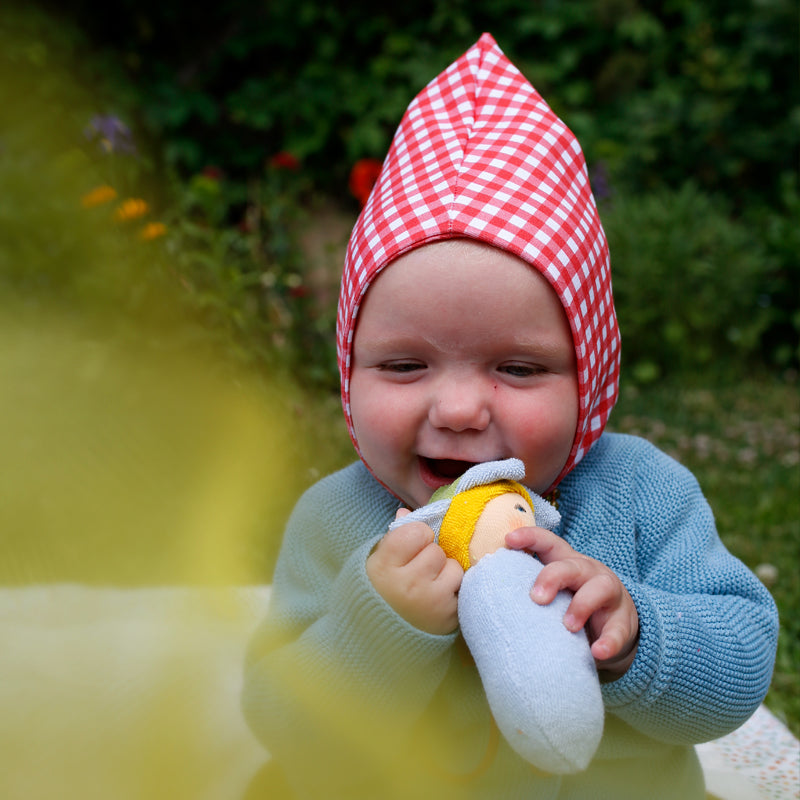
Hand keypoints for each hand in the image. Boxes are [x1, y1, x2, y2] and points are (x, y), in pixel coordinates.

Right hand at [367, 509, 462, 634]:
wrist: (383, 635)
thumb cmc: (382, 589)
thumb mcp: (379, 561)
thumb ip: (395, 535)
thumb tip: (406, 511)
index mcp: (385, 566)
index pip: (417, 531)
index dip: (416, 537)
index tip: (408, 549)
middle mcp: (407, 584)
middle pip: (436, 549)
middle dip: (430, 555)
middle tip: (418, 570)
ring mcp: (430, 602)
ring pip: (452, 567)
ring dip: (445, 572)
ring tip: (430, 584)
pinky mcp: (449, 617)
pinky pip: (462, 587)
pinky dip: (454, 590)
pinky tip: (439, 598)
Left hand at [505, 526, 638, 678]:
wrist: (616, 626)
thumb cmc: (571, 603)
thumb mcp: (554, 592)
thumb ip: (529, 592)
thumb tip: (484, 605)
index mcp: (565, 562)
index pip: (548, 542)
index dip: (530, 537)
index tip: (509, 540)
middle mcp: (587, 572)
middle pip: (571, 565)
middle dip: (552, 577)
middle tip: (535, 597)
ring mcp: (609, 594)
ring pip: (599, 589)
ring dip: (581, 605)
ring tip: (568, 626)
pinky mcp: (623, 621)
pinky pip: (618, 630)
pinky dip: (608, 641)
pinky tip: (596, 652)